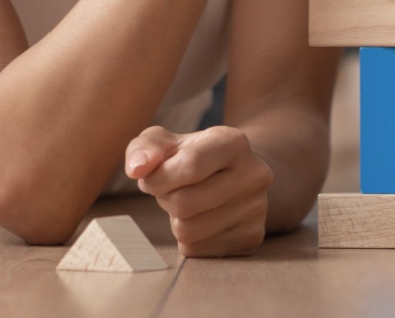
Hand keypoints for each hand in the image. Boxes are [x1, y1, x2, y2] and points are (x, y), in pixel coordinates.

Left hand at [125, 125, 274, 257]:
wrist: (235, 176)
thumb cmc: (192, 157)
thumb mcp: (166, 143)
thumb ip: (145, 148)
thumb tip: (137, 169)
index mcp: (234, 142)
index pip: (189, 166)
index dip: (159, 178)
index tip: (152, 179)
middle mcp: (254, 174)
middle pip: (185, 203)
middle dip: (166, 200)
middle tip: (172, 191)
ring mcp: (257, 208)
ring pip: (189, 232)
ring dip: (176, 221)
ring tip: (187, 205)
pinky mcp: (252, 237)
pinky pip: (198, 252)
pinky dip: (189, 240)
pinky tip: (200, 220)